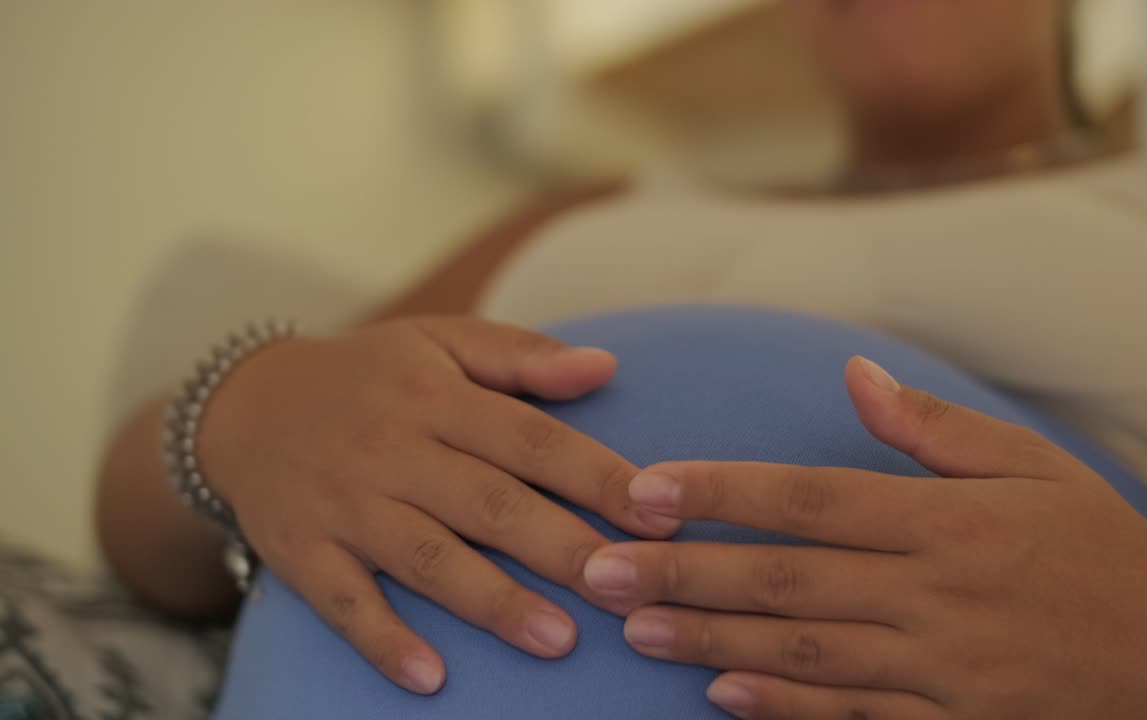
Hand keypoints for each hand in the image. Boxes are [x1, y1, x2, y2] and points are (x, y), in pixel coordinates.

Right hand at [199, 316, 679, 693]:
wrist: (245, 405)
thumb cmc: (369, 375)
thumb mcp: (439, 341)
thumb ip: (522, 356)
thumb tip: (606, 365)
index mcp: (436, 396)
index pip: (530, 438)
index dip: (596, 475)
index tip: (659, 511)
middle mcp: (394, 450)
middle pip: (489, 504)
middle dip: (563, 547)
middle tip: (630, 587)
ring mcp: (346, 505)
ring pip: (427, 559)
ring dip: (493, 602)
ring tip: (559, 640)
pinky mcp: (302, 552)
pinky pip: (343, 604)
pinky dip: (384, 641)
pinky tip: (430, 679)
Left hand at [583, 357, 1146, 718]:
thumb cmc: (1101, 546)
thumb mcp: (1033, 465)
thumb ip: (933, 425)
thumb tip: (852, 371)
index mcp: (950, 520)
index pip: (813, 497)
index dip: (724, 490)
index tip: (648, 485)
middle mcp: (938, 594)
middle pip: (789, 579)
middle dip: (687, 569)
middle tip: (601, 565)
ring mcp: (943, 669)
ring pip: (805, 652)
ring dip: (713, 638)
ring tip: (637, 625)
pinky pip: (855, 718)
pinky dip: (784, 709)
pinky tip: (720, 694)